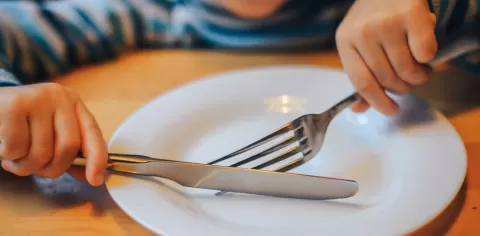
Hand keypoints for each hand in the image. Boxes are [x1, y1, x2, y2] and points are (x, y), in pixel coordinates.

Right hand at [0, 83, 107, 185]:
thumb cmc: (21, 124)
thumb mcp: (49, 131)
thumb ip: (69, 150)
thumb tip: (93, 176)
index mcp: (73, 103)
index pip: (93, 133)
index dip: (98, 159)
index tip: (96, 180)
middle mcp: (60, 97)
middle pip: (68, 147)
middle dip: (52, 168)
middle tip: (34, 167)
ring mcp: (38, 98)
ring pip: (41, 153)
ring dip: (25, 166)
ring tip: (15, 157)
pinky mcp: (14, 105)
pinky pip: (17, 148)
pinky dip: (9, 156)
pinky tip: (3, 146)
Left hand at [335, 0, 436, 114]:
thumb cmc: (373, 20)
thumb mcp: (358, 45)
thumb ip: (361, 76)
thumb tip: (359, 109)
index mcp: (345, 41)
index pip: (361, 83)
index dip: (378, 102)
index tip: (392, 110)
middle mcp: (362, 32)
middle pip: (387, 79)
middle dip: (403, 87)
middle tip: (410, 80)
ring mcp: (386, 23)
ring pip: (407, 70)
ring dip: (419, 76)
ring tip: (420, 68)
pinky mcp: (411, 14)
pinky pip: (425, 53)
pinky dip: (429, 58)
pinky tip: (424, 50)